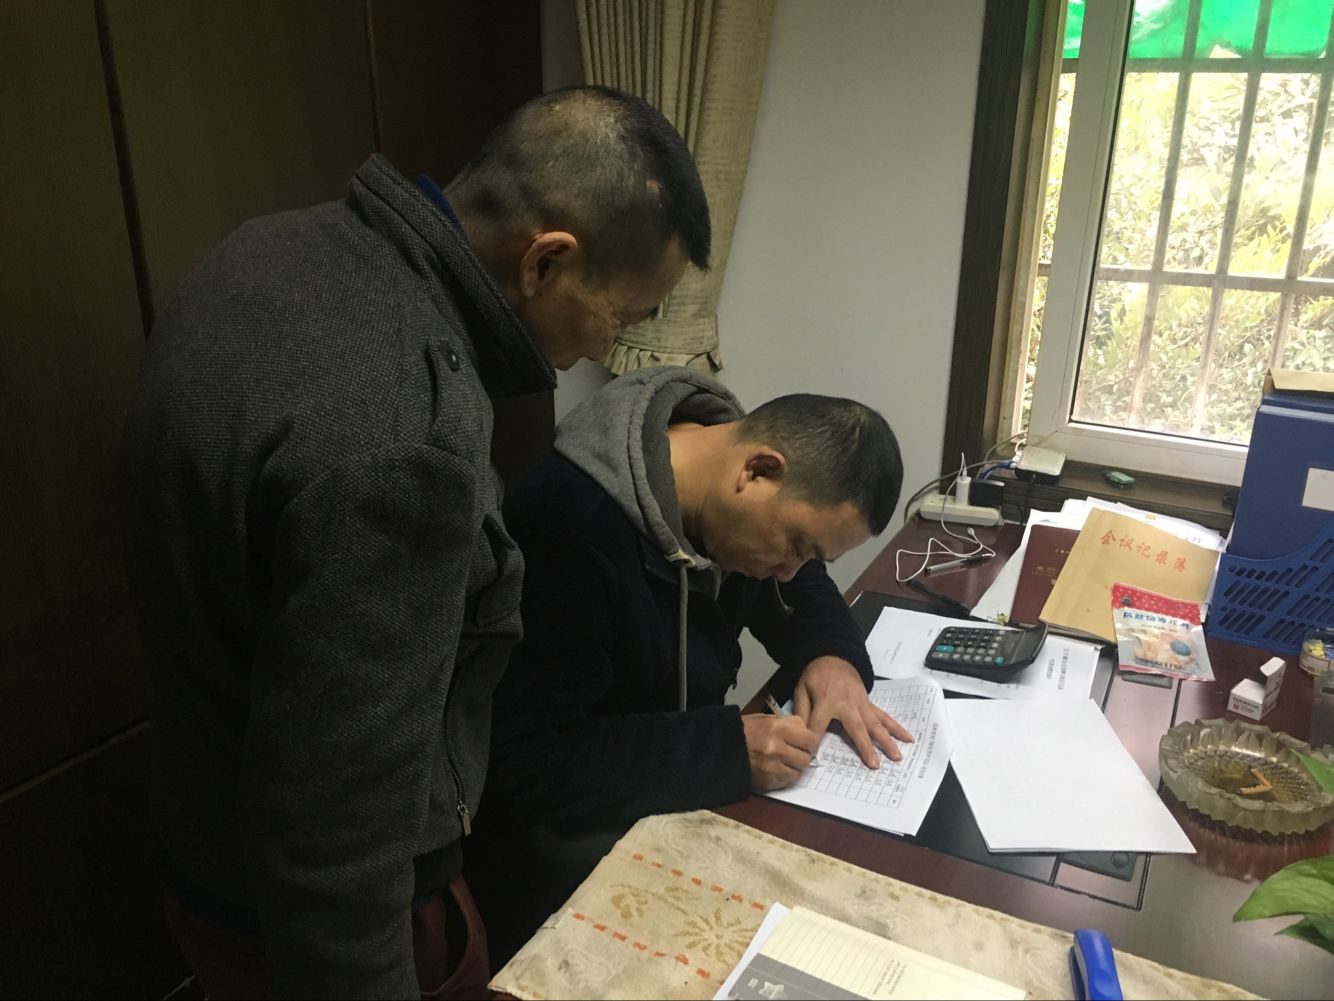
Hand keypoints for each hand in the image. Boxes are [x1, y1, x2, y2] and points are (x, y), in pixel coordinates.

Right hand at [740, 714, 820, 791]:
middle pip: (806, 759)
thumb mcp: (767, 718)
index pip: (810, 740)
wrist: (721, 746)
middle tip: (797, 754)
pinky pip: (785, 782)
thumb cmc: (744, 730)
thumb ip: (789, 724)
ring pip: (797, 773)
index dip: (811, 743)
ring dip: (794, 769)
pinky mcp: (766, 781)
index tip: (808, 744)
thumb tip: (806, 731)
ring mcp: (771, 767)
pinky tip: (776, 770)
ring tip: (785, 762)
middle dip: (804, 757)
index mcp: (778, 728)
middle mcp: (777, 748)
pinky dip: (784, 777)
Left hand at [792, 656, 913, 767]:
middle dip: (866, 746)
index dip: (814, 740)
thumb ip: (802, 711)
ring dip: (887, 740)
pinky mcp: (868, 703)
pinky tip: (908, 737)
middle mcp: (847, 704)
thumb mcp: (801, 689)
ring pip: (876, 723)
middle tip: (875, 764)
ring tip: (897, 756)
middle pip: (857, 728)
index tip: (812, 756)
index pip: (818, 725)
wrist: (833, 655)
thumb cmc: (815, 675)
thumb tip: (800, 733)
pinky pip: (883, 716)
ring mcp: (860, 704)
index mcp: (826, 701)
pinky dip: (896, 727)